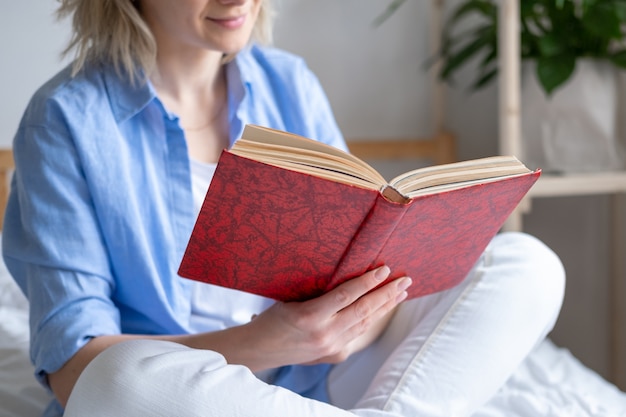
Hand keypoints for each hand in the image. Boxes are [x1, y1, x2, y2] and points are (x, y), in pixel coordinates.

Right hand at [241, 266, 411, 368]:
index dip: (368, 282)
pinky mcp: (335, 355)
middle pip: (363, 311)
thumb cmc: (273, 318)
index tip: (385, 270)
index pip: (346, 296)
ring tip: (400, 292)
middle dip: (387, 294)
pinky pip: (357, 334)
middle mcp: (324, 334)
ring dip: (384, 306)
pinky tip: (381, 309)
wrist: (261, 350)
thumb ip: (320, 293)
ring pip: (365, 323)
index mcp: (309, 316)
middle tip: (405, 280)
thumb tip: (350, 278)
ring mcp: (331, 347)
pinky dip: (370, 319)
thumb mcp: (292, 299)